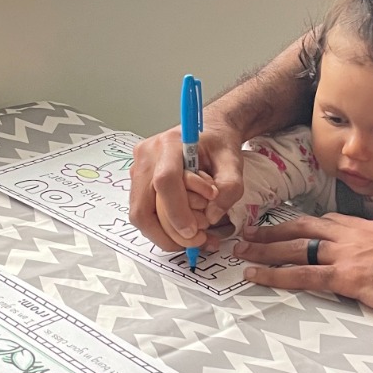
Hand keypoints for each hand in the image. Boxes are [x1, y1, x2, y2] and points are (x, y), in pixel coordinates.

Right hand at [130, 121, 246, 252]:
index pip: (164, 181)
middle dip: (169, 232)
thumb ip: (230, 187)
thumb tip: (212, 216)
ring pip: (141, 216)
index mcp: (169, 144)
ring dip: (166, 234)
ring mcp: (138, 170)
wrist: (209, 131)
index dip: (176, 211)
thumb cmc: (219, 143)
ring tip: (196, 237)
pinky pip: (145, 214)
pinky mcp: (139, 183)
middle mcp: (146, 156)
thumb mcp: (234, 161)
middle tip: (197, 241)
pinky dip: (163, 229)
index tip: (195, 231)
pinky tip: (185, 230)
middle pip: (143, 207)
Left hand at [235, 212, 372, 329]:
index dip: (300, 223)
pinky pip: (302, 274)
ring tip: (241, 252)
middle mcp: (356, 235)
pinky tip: (255, 277)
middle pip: (303, 226)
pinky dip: (274, 275)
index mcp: (370, 229)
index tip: (281, 226)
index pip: (327, 221)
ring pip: (296, 247)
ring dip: (264, 249)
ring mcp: (350, 254)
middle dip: (272, 230)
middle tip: (247, 233)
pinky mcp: (348, 277)